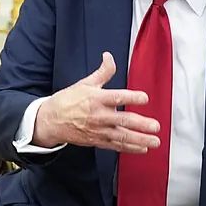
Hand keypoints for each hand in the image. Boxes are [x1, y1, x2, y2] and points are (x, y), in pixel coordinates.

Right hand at [32, 52, 161, 151]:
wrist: (49, 121)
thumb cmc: (67, 101)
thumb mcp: (84, 84)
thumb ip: (102, 72)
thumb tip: (109, 57)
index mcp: (96, 99)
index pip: (117, 97)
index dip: (132, 98)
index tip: (145, 98)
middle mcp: (98, 116)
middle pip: (123, 120)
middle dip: (141, 124)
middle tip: (155, 126)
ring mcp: (98, 130)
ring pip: (122, 136)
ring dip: (140, 140)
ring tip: (154, 141)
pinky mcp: (96, 141)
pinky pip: (115, 146)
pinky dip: (129, 148)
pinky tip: (142, 148)